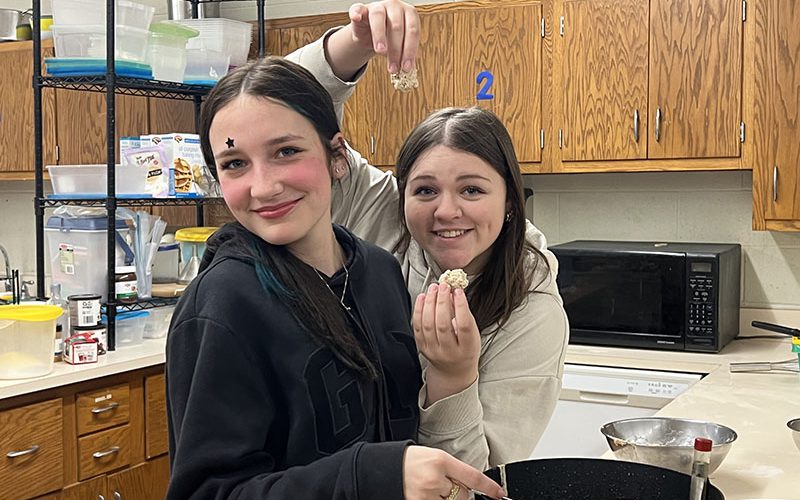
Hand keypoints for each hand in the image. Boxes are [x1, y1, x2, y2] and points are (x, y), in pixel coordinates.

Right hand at [347, 0, 419, 73]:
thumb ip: (404, 54)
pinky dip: (357, 13)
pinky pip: (358, 8)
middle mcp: (395, 6)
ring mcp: (378, 6)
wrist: (371, 32)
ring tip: (380, 51)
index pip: (412, 31)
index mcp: (409, 13)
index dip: (410, 50)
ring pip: (379, 17)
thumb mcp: (400, 46)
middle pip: (396, 27)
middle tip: (393, 68)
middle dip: (395, 50)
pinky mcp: (362, 9)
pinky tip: (356, 18)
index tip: (406, 67)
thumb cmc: (389, 38)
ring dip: (379, 36)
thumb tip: (408, 70)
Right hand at [402, 445, 506, 499]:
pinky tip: (429, 495)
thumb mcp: (432, 456)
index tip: (499, 494)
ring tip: (433, 490)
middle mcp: (435, 479)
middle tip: (444, 485)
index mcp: (440, 460)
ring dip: (448, 499)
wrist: (382, 469)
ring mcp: (427, 495)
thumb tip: (470, 483)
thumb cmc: (408, 461)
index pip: (473, 476)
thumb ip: (451, 468)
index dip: (489, 487)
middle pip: (464, 495)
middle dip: (459, 492)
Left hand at [413, 284, 480, 402]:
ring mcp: (434, 351)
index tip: (458, 291)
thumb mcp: (473, 335)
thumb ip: (465, 316)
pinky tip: (423, 298)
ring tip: (434, 288)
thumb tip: (454, 293)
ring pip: (428, 324)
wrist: (453, 371)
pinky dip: (419, 310)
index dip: (461, 307)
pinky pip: (417, 327)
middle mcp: (449, 352)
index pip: (464, 326)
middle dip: (442, 302)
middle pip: (443, 324)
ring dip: (430, 303)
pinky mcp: (422, 348)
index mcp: (467, 349)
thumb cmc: (465, 349)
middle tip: (443, 286)